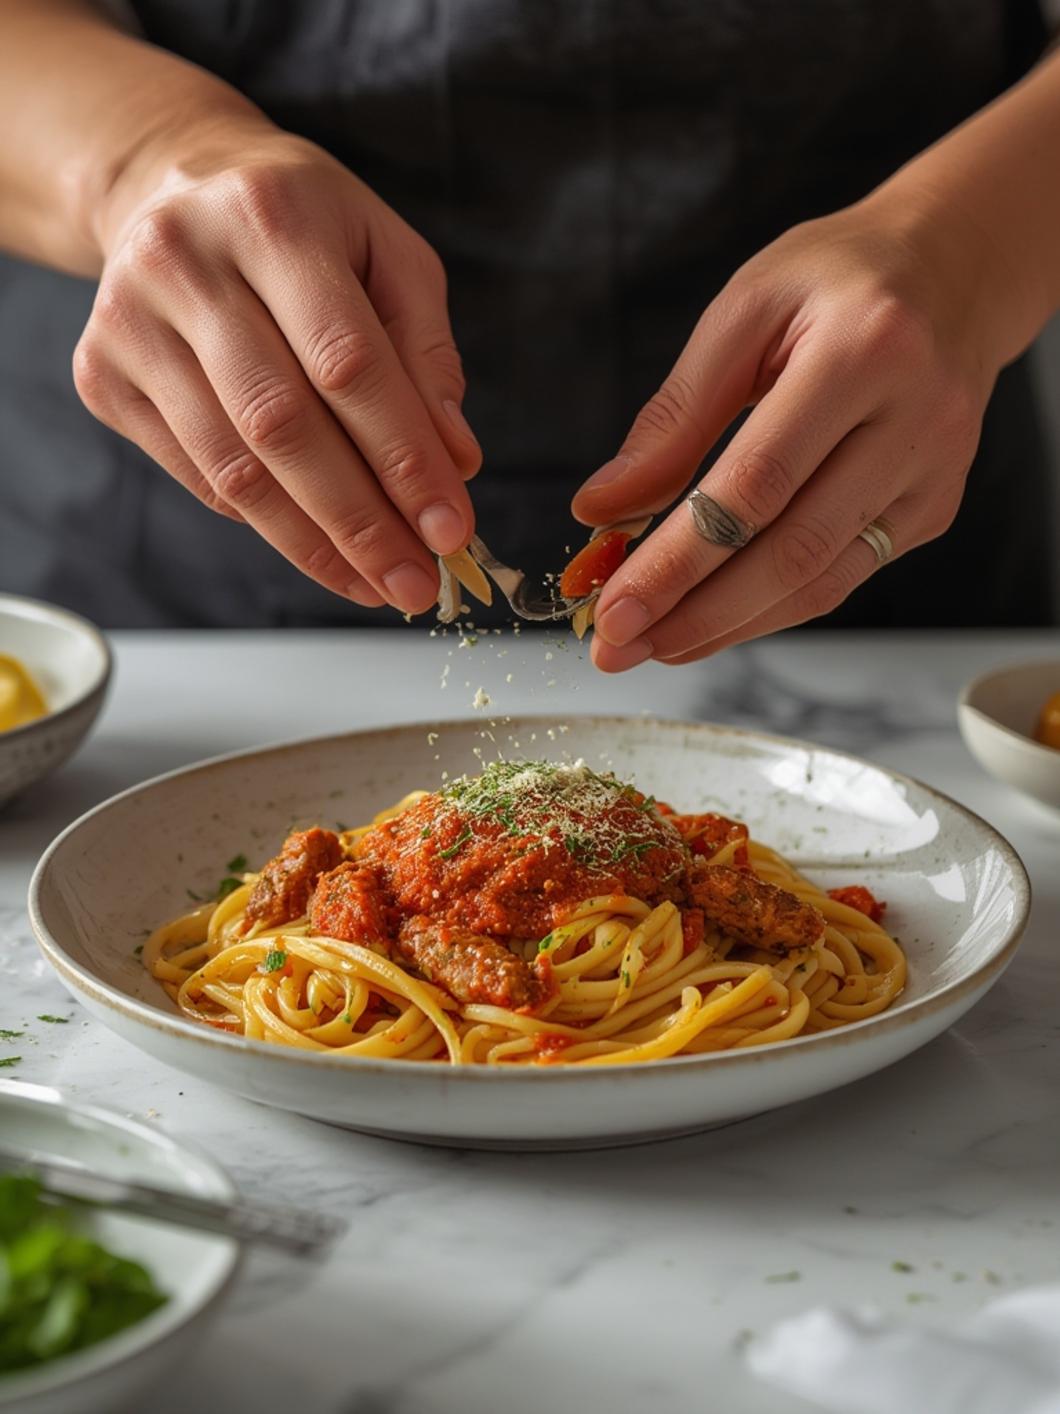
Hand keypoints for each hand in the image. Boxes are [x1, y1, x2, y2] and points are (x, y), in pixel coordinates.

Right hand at [73, 115, 479, 612]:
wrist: (174, 185)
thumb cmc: (303, 224)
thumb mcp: (388, 254)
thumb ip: (427, 354)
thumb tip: (455, 462)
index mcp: (273, 216)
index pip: (348, 363)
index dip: (404, 458)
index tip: (451, 528)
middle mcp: (185, 263)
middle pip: (282, 425)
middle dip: (360, 521)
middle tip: (415, 582)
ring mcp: (130, 321)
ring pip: (233, 466)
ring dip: (314, 543)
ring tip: (376, 583)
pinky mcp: (103, 373)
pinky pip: (199, 475)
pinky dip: (267, 522)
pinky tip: (319, 546)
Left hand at [571, 196, 1000, 669]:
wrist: (958, 266)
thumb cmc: (841, 277)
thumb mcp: (745, 310)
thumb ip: (674, 414)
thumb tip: (601, 508)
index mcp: (863, 350)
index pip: (755, 484)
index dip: (679, 559)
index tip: (613, 605)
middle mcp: (916, 420)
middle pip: (792, 550)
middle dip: (694, 612)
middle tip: (618, 647)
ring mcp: (934, 474)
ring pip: (821, 580)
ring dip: (728, 626)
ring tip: (652, 645)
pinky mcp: (934, 508)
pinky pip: (842, 576)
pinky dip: (770, 608)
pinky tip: (711, 620)